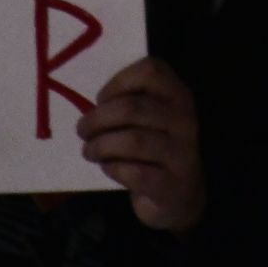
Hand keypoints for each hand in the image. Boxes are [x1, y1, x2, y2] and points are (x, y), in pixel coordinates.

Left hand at [75, 57, 205, 231]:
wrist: (180, 195)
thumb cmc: (155, 148)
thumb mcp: (152, 118)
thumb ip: (130, 102)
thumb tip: (91, 105)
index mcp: (178, 95)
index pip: (150, 71)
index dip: (118, 81)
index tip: (101, 99)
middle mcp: (185, 120)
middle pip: (132, 107)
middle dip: (98, 119)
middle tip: (82, 130)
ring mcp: (182, 154)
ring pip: (132, 141)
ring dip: (101, 145)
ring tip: (89, 151)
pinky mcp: (172, 185)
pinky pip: (135, 173)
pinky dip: (113, 168)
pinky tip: (107, 167)